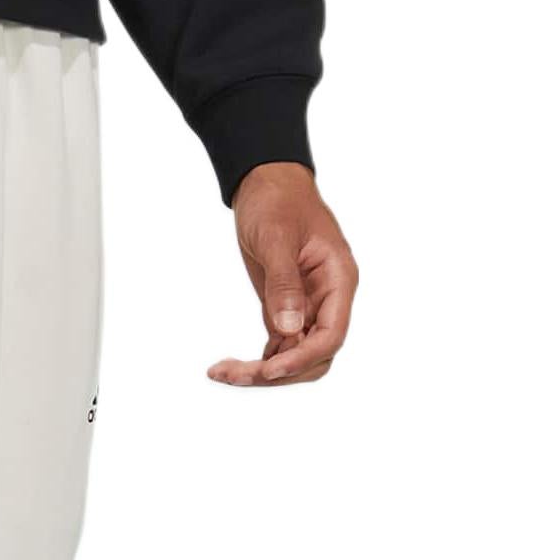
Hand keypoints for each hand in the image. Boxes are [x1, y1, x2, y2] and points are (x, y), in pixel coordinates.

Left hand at [207, 163, 357, 386]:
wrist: (266, 184)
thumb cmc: (277, 201)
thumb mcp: (276, 238)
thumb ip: (284, 284)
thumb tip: (289, 329)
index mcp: (337, 279)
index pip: (331, 334)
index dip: (302, 358)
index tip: (269, 369)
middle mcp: (327, 299)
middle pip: (314, 355)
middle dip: (278, 371)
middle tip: (234, 375)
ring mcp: (307, 306)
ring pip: (295, 356)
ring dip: (262, 371)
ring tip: (222, 372)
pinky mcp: (286, 309)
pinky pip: (279, 346)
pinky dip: (257, 360)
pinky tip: (229, 366)